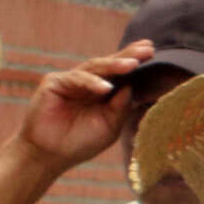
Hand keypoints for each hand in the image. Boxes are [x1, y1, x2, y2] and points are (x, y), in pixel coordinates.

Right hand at [14, 43, 153, 169]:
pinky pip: (76, 78)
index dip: (135, 61)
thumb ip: (121, 107)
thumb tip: (130, 86)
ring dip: (114, 65)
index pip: (122, 73)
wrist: (51, 155)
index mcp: (104, 91)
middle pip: (111, 65)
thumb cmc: (81, 142)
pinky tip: (106, 88)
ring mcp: (71, 80)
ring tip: (132, 64)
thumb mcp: (109, 126)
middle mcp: (89, 82)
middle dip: (130, 56)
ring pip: (95, 67)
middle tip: (148, 49)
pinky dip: (91, 82)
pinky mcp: (54, 83)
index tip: (153, 52)